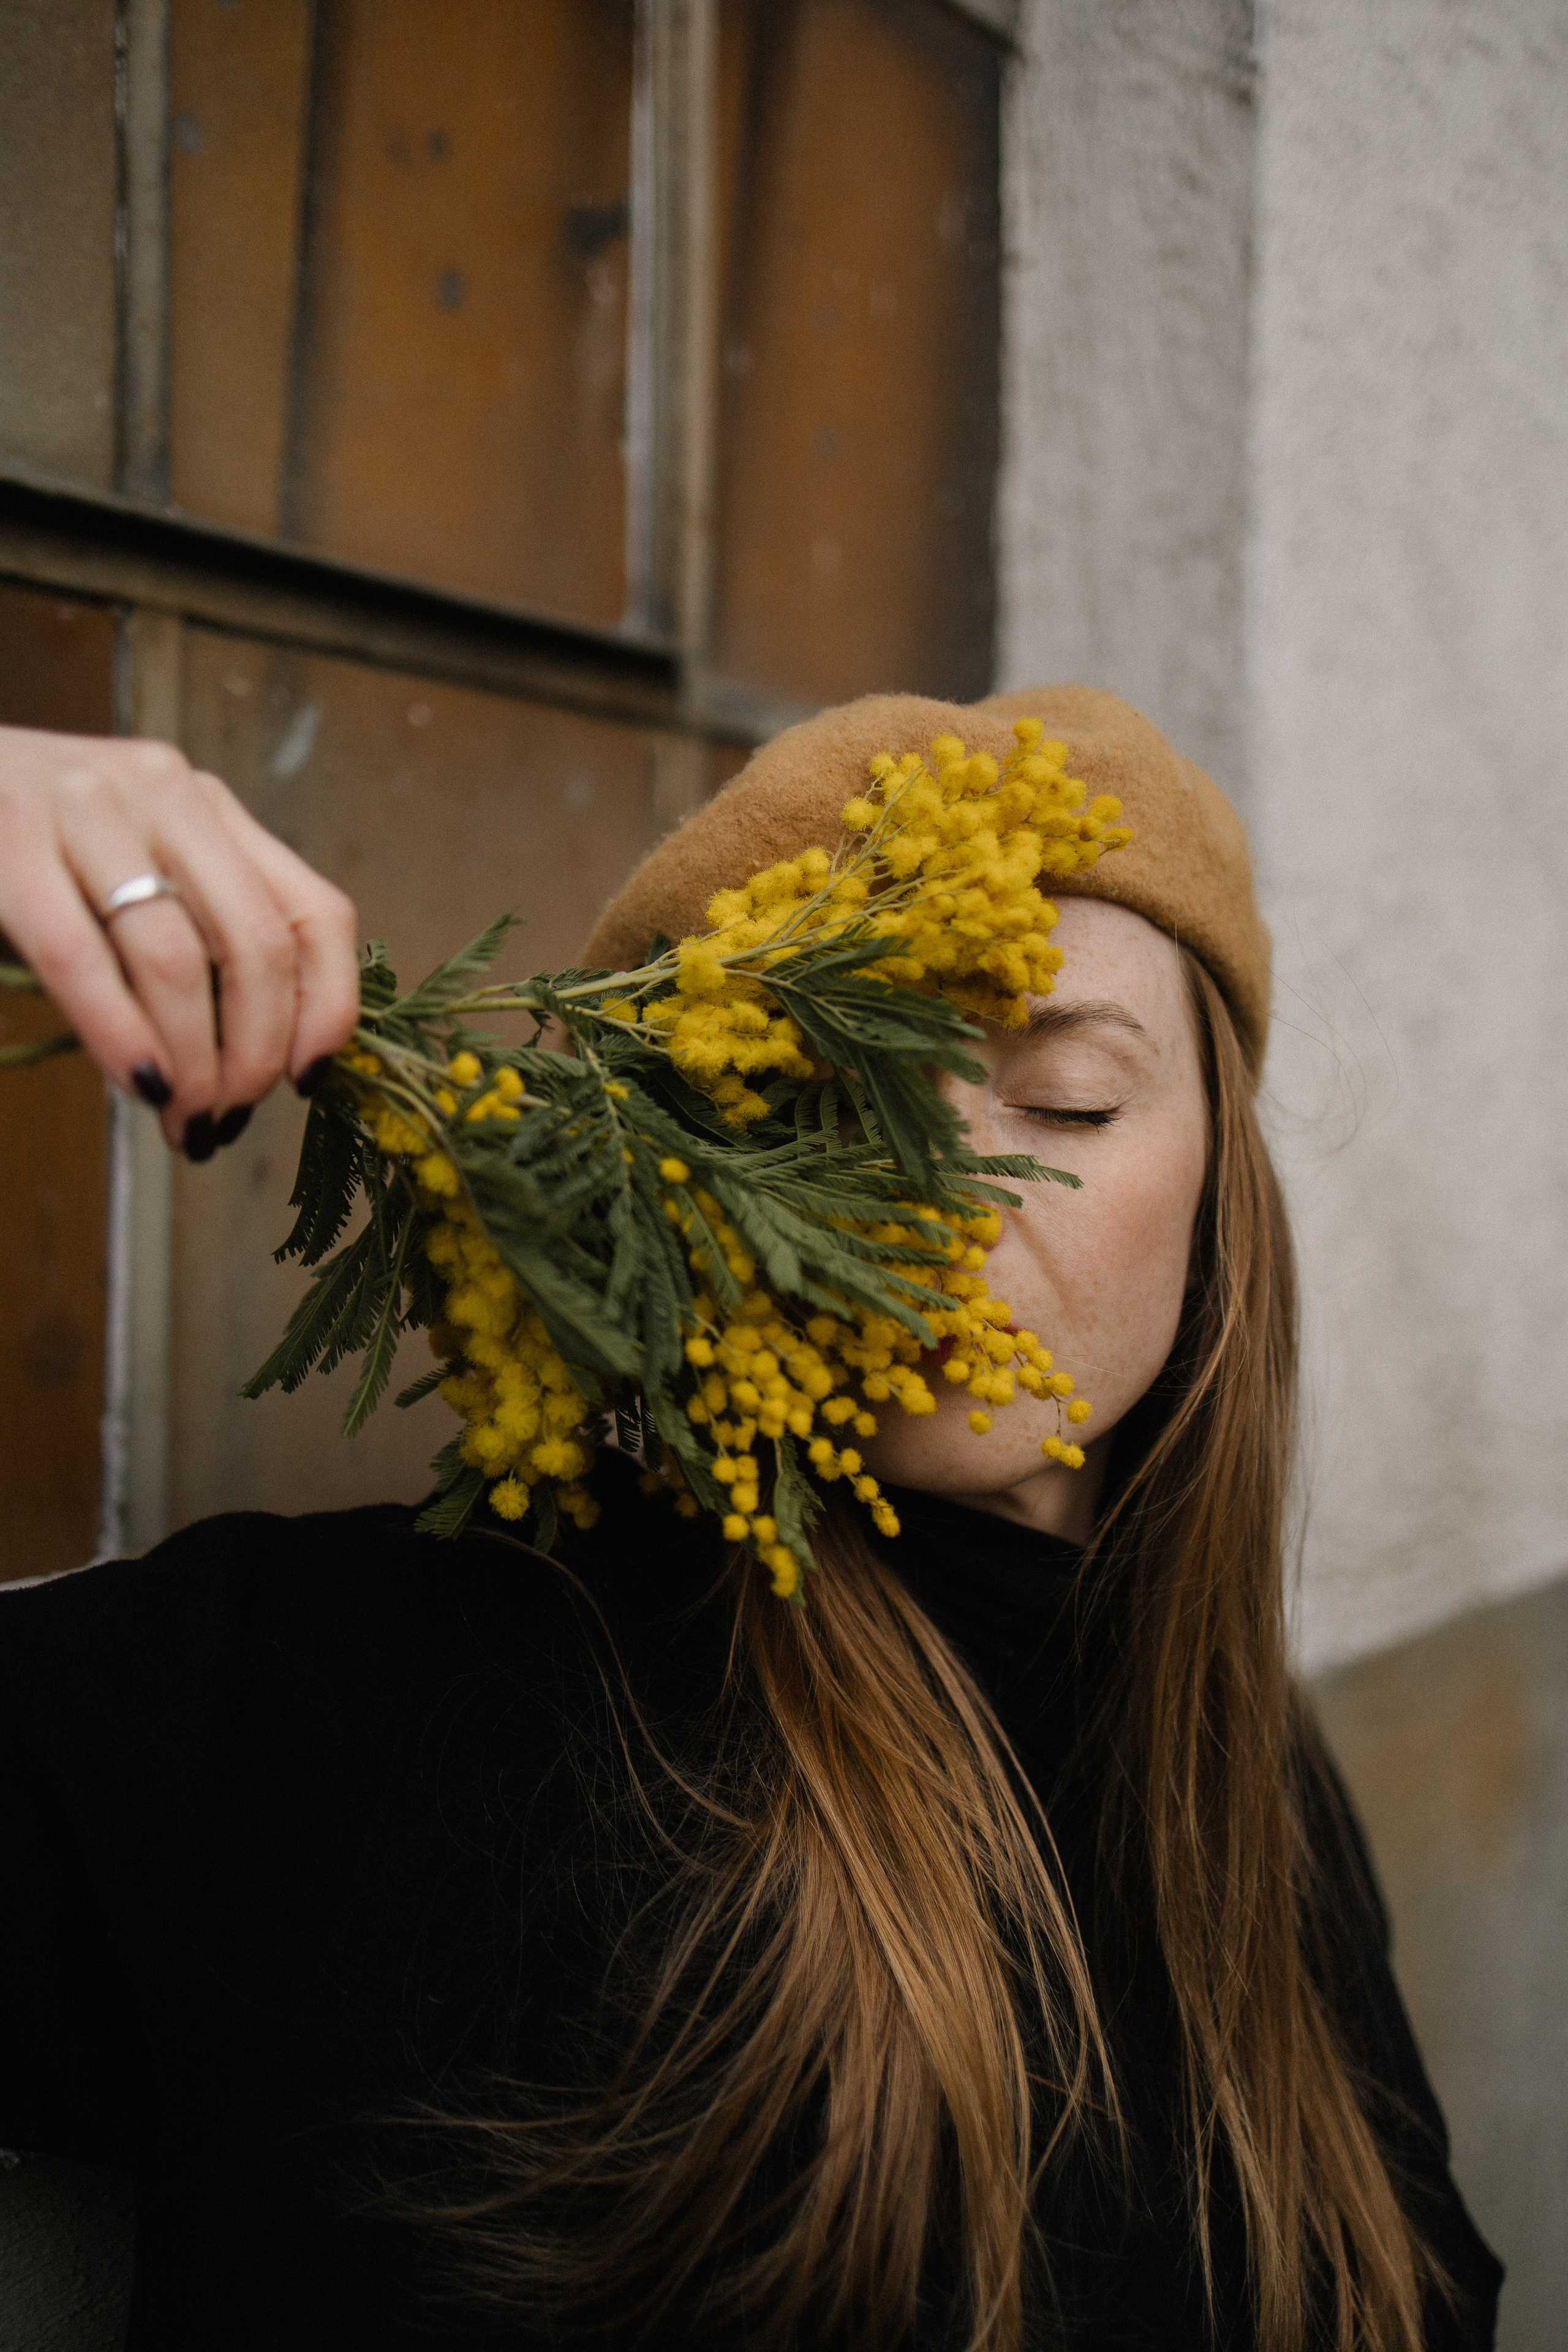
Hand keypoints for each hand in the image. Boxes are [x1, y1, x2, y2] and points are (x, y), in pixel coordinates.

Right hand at [0, 729, 359, 1155]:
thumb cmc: (32, 853)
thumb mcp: (133, 877)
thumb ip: (197, 938)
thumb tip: (262, 1061)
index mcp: (209, 808)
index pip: (316, 913)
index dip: (328, 1010)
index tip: (308, 1081)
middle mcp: (164, 790)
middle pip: (257, 945)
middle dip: (253, 1056)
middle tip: (225, 1119)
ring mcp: (87, 803)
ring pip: (177, 959)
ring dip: (192, 1063)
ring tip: (182, 1120)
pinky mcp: (11, 835)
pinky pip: (81, 956)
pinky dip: (120, 1033)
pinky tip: (141, 1082)